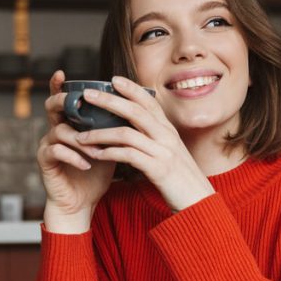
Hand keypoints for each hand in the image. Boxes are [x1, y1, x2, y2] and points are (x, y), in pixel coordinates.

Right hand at [36, 70, 116, 232]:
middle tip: (77, 105)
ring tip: (97, 151)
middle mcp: (55, 130)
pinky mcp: (45, 162)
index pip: (62, 99)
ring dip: (80, 139)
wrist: (82, 202)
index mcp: (70, 123)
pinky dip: (74, 156)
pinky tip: (86, 164)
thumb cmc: (95, 172)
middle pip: (51, 107)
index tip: (62, 73)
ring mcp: (48, 145)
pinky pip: (56, 152)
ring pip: (58, 130)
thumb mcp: (108, 146)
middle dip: (64, 102)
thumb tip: (137, 109)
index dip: (58, 85)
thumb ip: (114, 127)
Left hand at [74, 76, 214, 211]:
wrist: (198, 201)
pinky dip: (109, 154)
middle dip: (109, 101)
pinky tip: (95, 155)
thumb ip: (155, 138)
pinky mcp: (158, 170)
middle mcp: (167, 137)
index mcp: (169, 130)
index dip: (131, 89)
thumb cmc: (180, 178)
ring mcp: (163, 152)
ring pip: (126, 134)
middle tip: (87, 95)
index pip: (149, 102)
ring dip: (100, 134)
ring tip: (81, 136)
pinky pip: (128, 156)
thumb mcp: (170, 152)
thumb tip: (134, 128)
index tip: (113, 79)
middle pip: (135, 111)